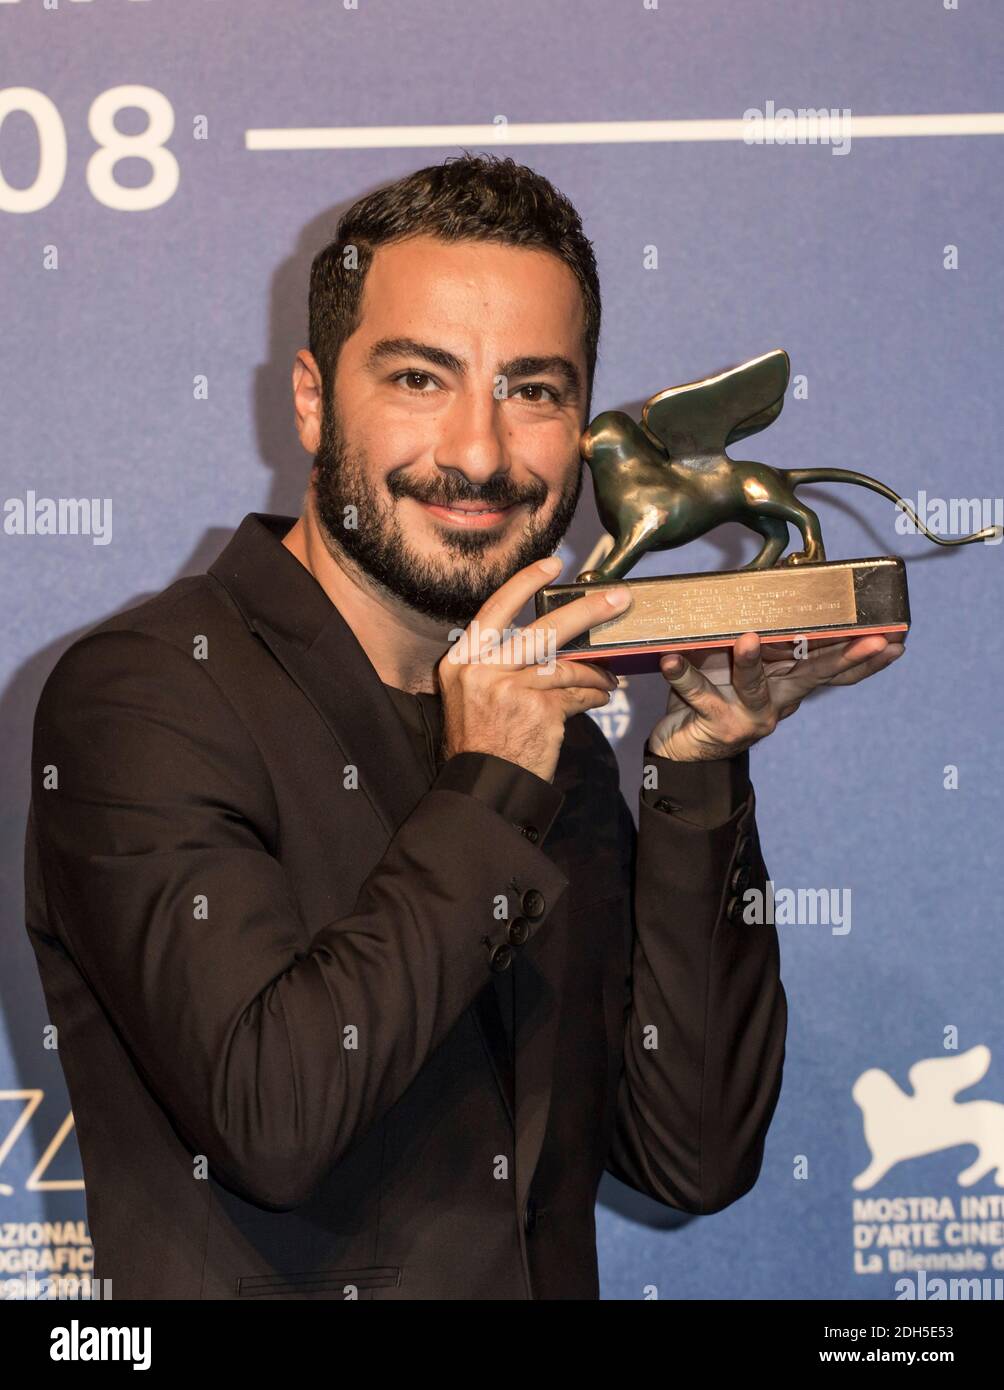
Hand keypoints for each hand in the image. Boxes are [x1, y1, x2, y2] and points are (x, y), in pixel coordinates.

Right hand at [438, 557, 629, 781]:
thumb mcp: (475, 696)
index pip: (494, 610)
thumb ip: (502, 666)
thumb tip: (552, 643)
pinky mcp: (537, 709)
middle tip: (619, 599)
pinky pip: (574, 693)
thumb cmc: (483, 742)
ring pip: (566, 665)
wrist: (484, 787)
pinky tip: (600, 698)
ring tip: (610, 678)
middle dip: (587, 611)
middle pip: (542, 629)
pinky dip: (592, 695)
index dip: (525, 583)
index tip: (552, 565)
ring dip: (595, 671)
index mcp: (461, 661)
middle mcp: (481, 669)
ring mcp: (510, 688)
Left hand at [647, 631, 905, 761]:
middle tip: (875, 640)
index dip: (865, 657)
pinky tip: (670, 659)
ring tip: (746, 638)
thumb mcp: (739, 663)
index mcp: (788, 684)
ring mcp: (751, 716)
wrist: (682, 750)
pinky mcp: (718, 725)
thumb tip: (762, 584)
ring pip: (755, 685)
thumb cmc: (713, 694)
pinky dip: (682, 675)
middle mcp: (778, 701)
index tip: (896, 639)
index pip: (833, 668)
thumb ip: (756, 636)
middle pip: (815, 675)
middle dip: (847, 657)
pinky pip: (699, 694)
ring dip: (749, 661)